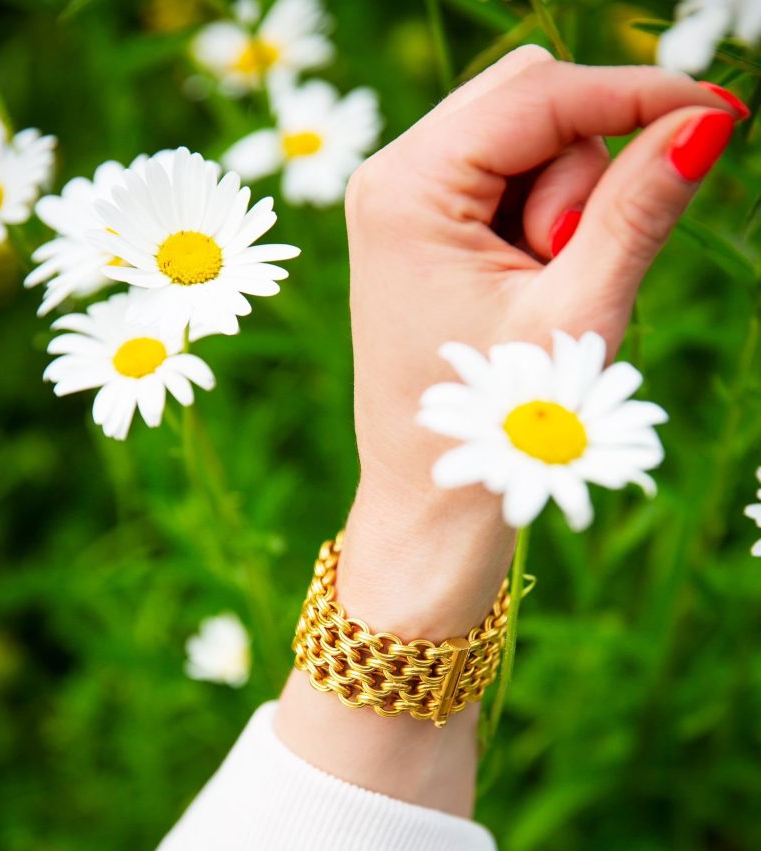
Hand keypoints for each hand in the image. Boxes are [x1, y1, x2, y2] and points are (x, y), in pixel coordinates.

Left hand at [277, 48, 740, 816]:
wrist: (432, 501)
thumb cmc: (494, 421)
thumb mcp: (577, 310)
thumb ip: (639, 207)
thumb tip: (703, 121)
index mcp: (406, 189)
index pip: (539, 93)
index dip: (634, 91)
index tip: (715, 109)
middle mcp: (391, 178)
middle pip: (527, 102)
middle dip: (578, 171)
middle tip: (565, 266)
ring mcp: (403, 202)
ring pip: (526, 144)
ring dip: (560, 209)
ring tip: (534, 301)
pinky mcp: (425, 230)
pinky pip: (510, 186)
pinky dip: (541, 225)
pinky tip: (525, 293)